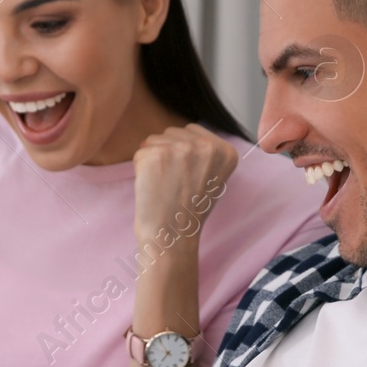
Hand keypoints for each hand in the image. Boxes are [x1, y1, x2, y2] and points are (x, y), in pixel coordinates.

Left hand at [131, 124, 237, 247]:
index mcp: (226, 151)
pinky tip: (153, 186)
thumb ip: (205, 152)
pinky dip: (140, 169)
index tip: (188, 176)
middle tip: (174, 183)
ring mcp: (181, 149)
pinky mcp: (156, 155)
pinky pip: (140, 152)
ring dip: (153, 160)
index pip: (191, 131)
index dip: (183, 153)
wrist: (172, 235)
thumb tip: (183, 135)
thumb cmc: (189, 209)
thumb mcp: (213, 177)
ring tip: (164, 184)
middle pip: (172, 132)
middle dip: (167, 153)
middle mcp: (207, 146)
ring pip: (154, 140)